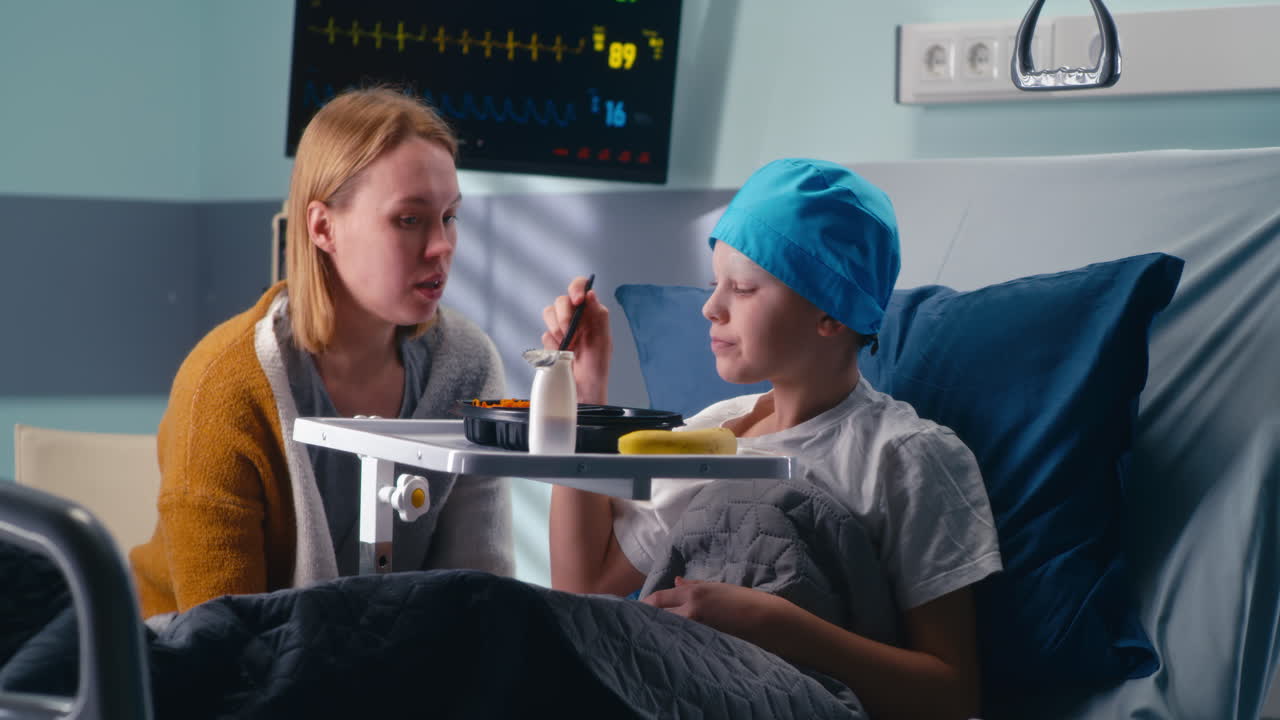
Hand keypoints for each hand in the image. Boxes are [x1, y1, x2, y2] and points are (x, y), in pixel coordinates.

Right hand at [542, 276, 610, 403]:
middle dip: (564, 316)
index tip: (576, 300)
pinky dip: (553, 345)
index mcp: (590, 314)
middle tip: (570, 332)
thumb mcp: (603, 341)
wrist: (583, 391)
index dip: (576, 288)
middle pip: (561, 301)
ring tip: (568, 346)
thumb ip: (598, 316)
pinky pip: (545, 335)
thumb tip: (590, 294)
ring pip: (549, 314)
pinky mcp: (550, 341)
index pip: (580, 288)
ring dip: (557, 330)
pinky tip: (562, 354)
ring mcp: (561, 329)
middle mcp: (575, 318)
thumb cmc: (597, 368)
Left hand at [642, 577, 790, 648]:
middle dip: (644, 620)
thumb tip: (675, 582)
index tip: (635, 610)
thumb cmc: (744, 601)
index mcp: (693, 594)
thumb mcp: (718, 588)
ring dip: (656, 633)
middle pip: (656, 616)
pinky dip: (672, 644)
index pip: (657, 598)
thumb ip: (693, 586)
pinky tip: (668, 648)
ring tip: (647, 637)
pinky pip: (680, 644)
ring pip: (665, 632)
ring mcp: (696, 630)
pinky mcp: (702, 646)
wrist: (766, 621)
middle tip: (634, 626)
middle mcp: (691, 611)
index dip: (643, 605)